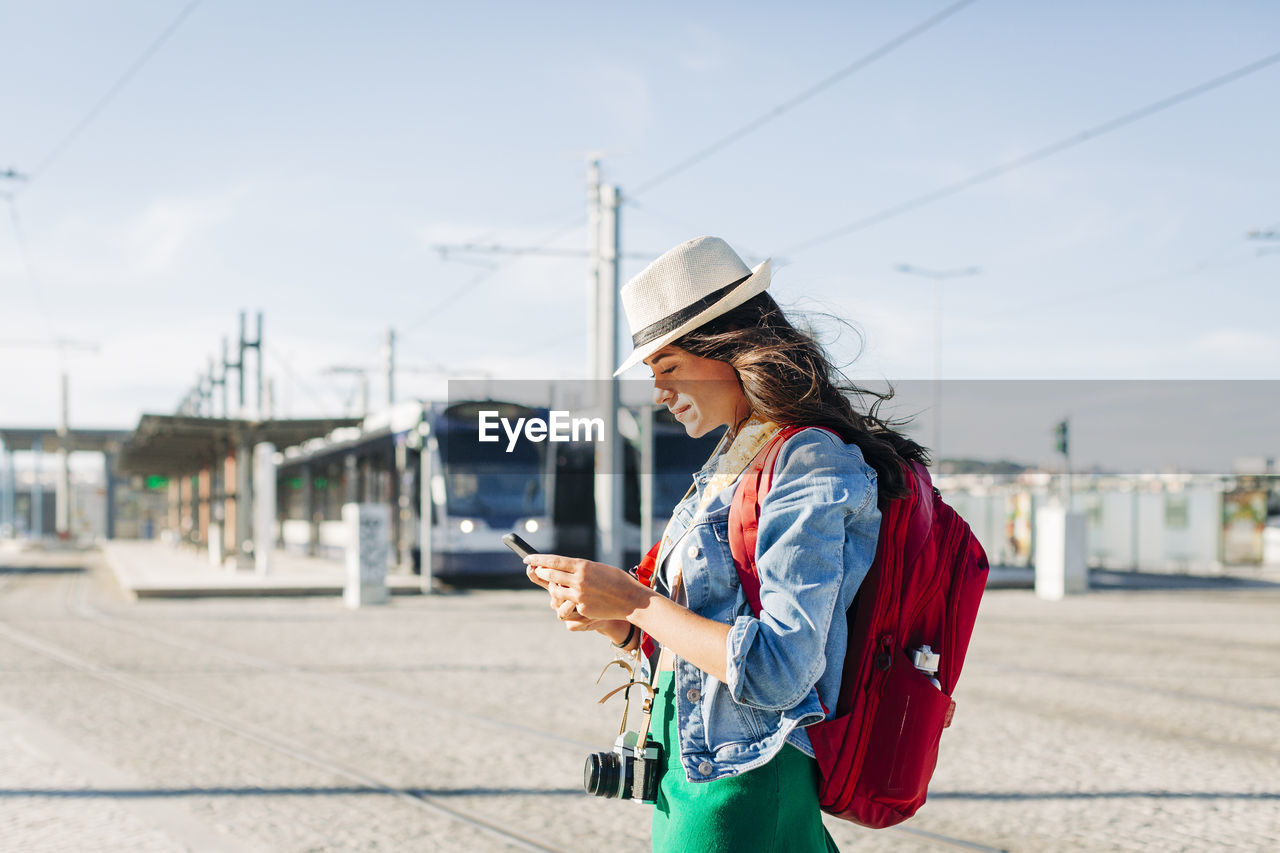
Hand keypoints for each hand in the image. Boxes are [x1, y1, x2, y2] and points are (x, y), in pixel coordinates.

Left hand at [524, 554, 648, 621]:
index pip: (554, 561)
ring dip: (552, 589)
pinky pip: (568, 605)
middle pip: (550, 575)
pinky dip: (568, 601)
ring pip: (555, 591)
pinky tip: (575, 600)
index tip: (528, 558)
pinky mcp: (582, 608)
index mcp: (583, 566)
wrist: (631, 599)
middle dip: (541, 572)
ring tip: (554, 586)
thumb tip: (561, 567)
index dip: (539, 559)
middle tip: (535, 570)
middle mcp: (579, 579)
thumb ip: (580, 568)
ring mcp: (579, 595)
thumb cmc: (616, 580)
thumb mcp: (597, 568)